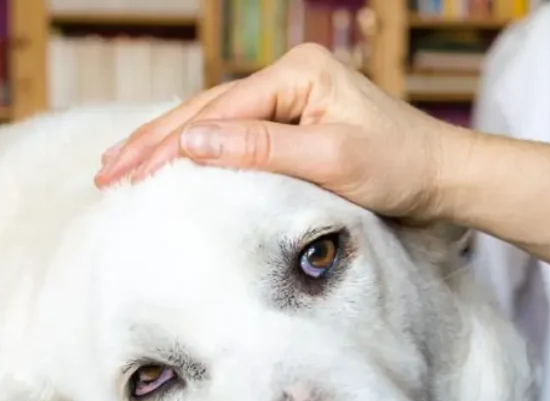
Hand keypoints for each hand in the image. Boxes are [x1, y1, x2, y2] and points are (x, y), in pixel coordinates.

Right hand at [94, 42, 549, 272]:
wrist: (443, 177)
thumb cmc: (400, 168)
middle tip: (106, 172)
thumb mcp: (332, 161)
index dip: (168, 144)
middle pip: (208, 110)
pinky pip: (239, 135)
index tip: (125, 172)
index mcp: (298, 74)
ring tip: (123, 166)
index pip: (218, 112)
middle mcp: (291, 77)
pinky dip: (203, 152)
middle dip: (155, 142)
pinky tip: (176, 164)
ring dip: (170, 146)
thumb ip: (262, 150)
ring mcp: (294, 98)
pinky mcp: (299, 122)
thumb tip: (191, 144)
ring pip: (218, 121)